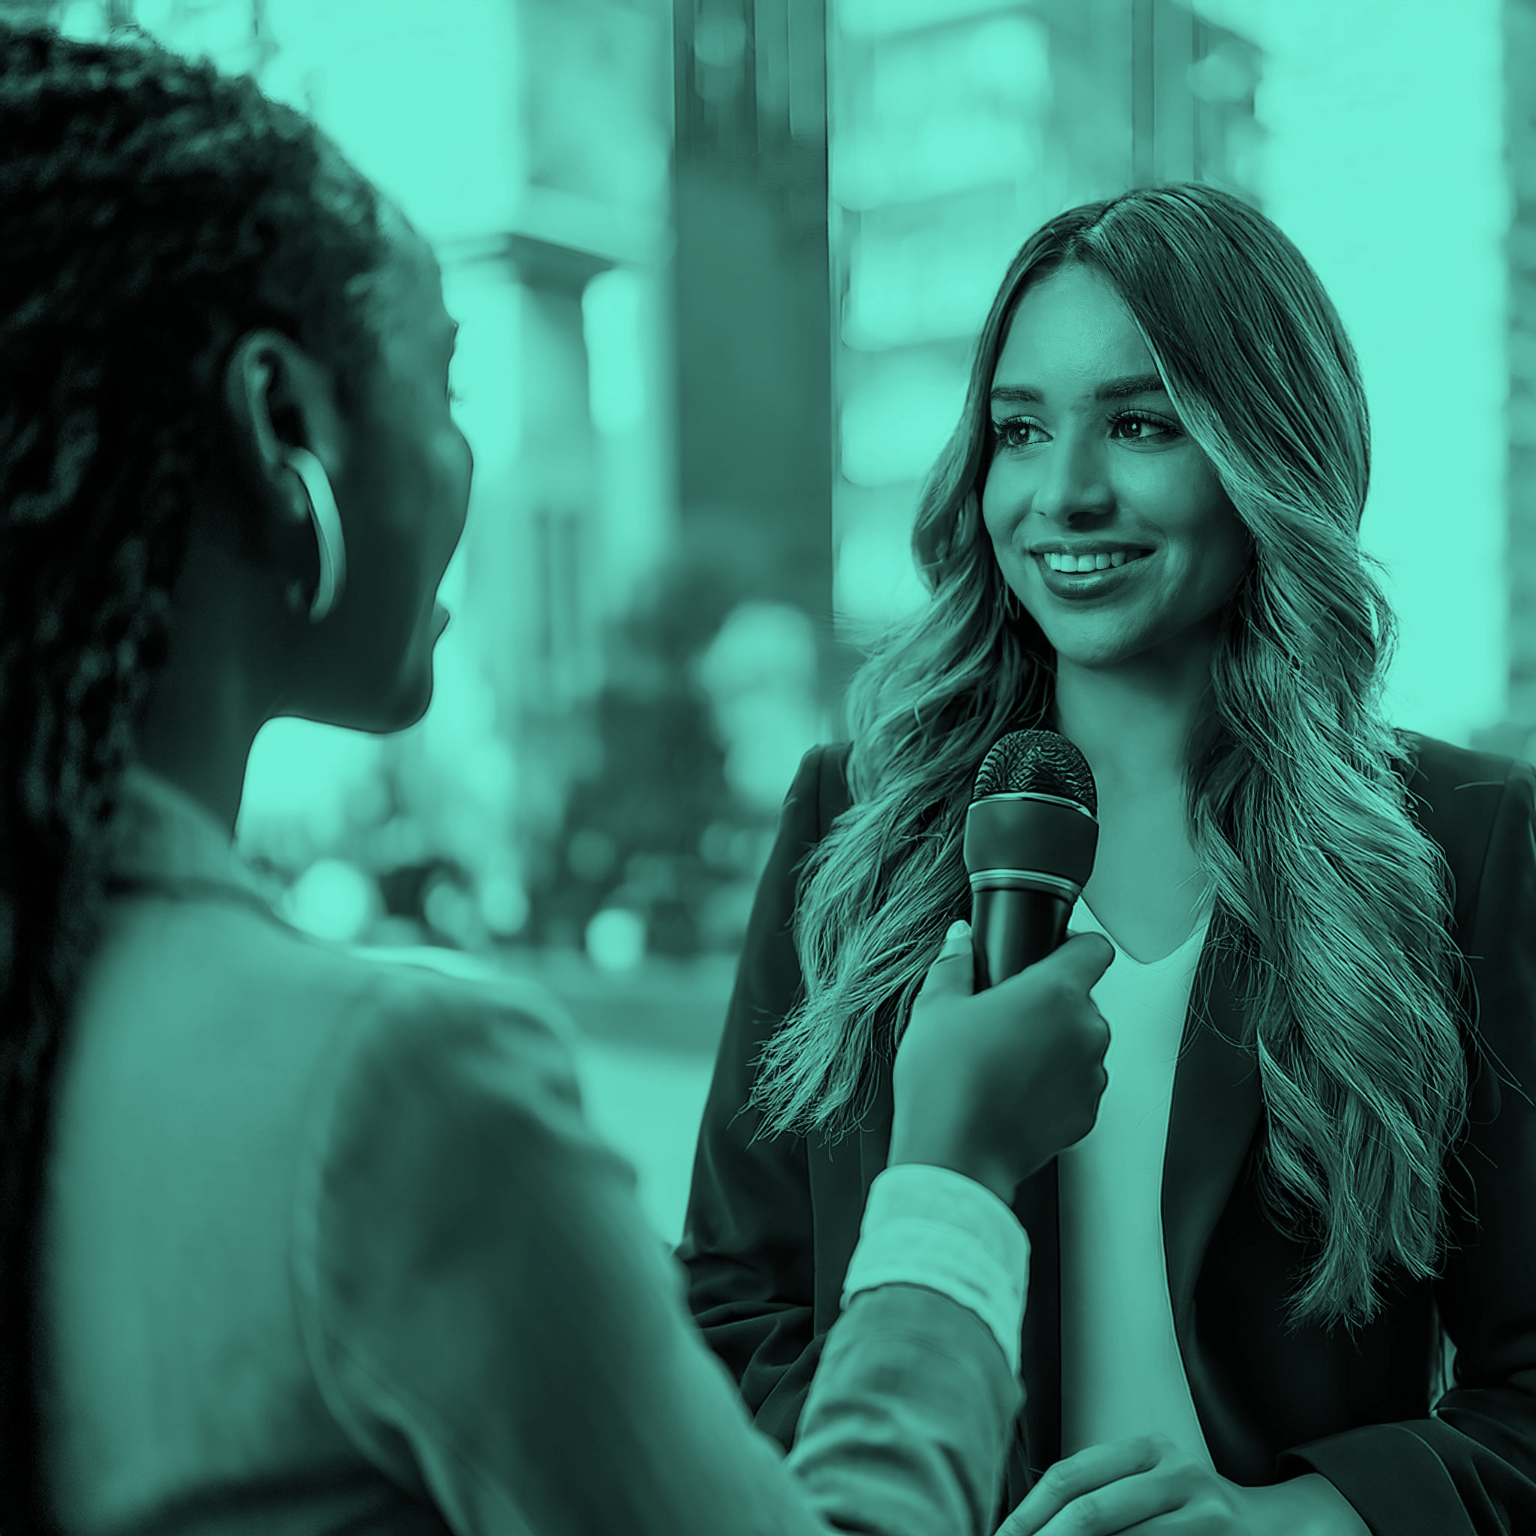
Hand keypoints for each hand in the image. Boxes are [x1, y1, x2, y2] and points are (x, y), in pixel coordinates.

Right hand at [890, 919, 1113, 1200]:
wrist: (955, 1157)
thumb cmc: (945, 1083)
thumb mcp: (935, 1009)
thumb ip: (954, 964)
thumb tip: (960, 941)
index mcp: (1055, 993)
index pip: (1095, 948)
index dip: (1073, 945)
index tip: (1051, 953)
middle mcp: (1085, 1031)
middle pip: (1082, 999)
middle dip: (1051, 1002)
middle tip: (1005, 1017)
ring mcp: (1091, 1076)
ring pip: (1081, 1043)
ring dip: (1055, 1044)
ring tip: (1005, 1059)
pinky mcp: (1087, 1114)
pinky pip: (1078, 1084)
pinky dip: (1055, 1084)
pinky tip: (1014, 1091)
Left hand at [993, 1435, 1262, 1535]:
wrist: (1279, 1528)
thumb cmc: (1194, 1510)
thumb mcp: (1150, 1486)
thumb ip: (1100, 1495)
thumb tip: (1029, 1524)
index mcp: (1146, 1449)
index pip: (1070, 1476)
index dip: (1029, 1513)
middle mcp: (1174, 1471)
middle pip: (1092, 1510)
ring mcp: (1203, 1509)